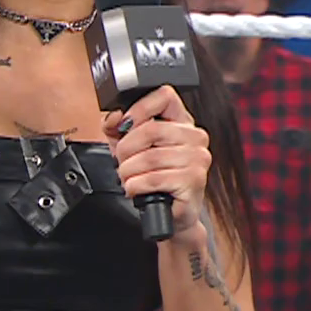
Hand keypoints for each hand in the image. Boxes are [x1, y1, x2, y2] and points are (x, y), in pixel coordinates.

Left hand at [103, 85, 211, 249]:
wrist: (171, 214)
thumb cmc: (153, 179)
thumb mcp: (130, 148)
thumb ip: (117, 128)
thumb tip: (113, 117)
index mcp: (182, 122)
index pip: (164, 96)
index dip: (138, 108)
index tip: (123, 125)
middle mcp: (195, 138)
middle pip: (151, 129)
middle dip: (126, 148)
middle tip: (121, 162)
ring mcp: (198, 159)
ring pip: (149, 157)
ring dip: (128, 171)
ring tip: (128, 178)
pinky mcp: (193, 181)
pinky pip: (153, 178)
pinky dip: (135, 186)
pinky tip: (135, 189)